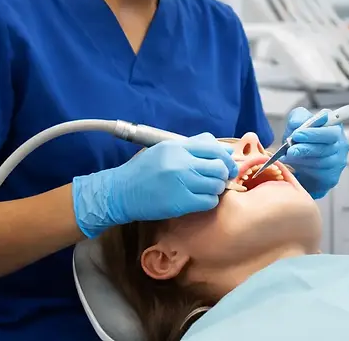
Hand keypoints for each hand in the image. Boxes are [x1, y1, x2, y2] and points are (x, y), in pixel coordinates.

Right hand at [72, 132, 237, 238]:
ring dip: (216, 188)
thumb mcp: (165, 150)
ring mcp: (182, 183)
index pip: (214, 148)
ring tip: (207, 190)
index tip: (227, 164)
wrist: (120, 192)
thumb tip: (224, 148)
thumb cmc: (144, 170)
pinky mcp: (181, 203)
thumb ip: (193, 146)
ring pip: (216, 185)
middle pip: (219, 166)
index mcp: (178, 147)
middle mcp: (181, 163)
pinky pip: (209, 201)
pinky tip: (200, 199)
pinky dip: (209, 201)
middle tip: (219, 179)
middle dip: (223, 173)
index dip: (226, 157)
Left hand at [283, 107, 348, 198]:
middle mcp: (340, 142)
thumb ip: (297, 118)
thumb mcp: (296, 125)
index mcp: (334, 125)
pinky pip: (319, 173)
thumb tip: (298, 123)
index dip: (314, 132)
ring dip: (303, 158)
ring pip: (323, 160)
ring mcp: (339, 160)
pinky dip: (305, 169)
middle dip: (307, 147)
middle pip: (328, 144)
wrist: (301, 165)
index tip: (297, 134)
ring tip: (289, 156)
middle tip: (291, 149)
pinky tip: (296, 165)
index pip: (331, 126)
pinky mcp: (332, 176)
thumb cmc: (301, 141)